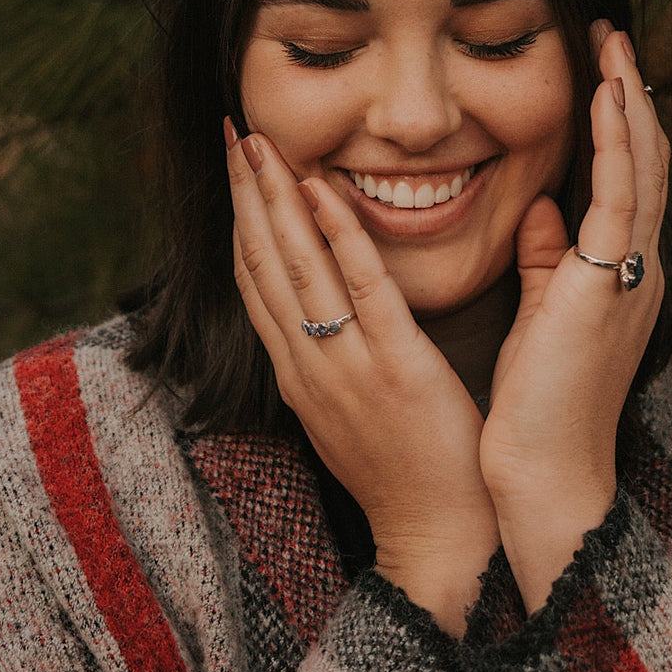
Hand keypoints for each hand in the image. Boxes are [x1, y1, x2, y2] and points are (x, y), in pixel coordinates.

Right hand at [226, 121, 499, 633]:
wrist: (440, 540)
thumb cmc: (405, 475)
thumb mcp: (347, 414)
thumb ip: (331, 359)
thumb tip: (321, 317)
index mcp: (297, 373)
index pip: (254, 282)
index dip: (240, 220)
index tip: (233, 168)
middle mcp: (306, 364)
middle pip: (261, 263)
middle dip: (244, 193)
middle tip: (231, 131)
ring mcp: (345, 365)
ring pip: (296, 266)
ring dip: (273, 198)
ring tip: (258, 142)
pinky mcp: (394, 365)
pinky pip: (360, 286)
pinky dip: (336, 232)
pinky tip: (320, 188)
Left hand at [479, 21, 668, 611]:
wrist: (542, 470)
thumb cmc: (537, 402)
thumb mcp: (544, 312)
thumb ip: (547, 259)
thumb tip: (541, 208)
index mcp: (620, 273)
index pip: (627, 180)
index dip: (620, 122)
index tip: (601, 69)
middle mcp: (637, 266)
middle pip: (645, 162)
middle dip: (631, 96)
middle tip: (613, 36)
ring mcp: (630, 272)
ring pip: (643, 167)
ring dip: (629, 100)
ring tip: (614, 44)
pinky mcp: (608, 280)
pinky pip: (620, 194)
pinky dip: (618, 139)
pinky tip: (609, 94)